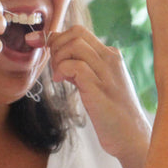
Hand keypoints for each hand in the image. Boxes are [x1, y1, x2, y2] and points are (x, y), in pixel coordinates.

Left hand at [31, 26, 150, 159]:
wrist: (131, 135)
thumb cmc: (112, 112)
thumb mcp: (97, 83)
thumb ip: (82, 67)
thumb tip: (58, 56)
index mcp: (110, 55)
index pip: (79, 32)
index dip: (54, 35)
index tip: (36, 42)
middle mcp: (110, 59)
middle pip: (76, 32)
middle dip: (56, 45)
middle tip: (54, 67)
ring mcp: (106, 73)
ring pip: (75, 45)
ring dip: (58, 58)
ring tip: (59, 77)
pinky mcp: (99, 88)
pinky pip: (76, 66)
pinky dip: (62, 71)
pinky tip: (62, 82)